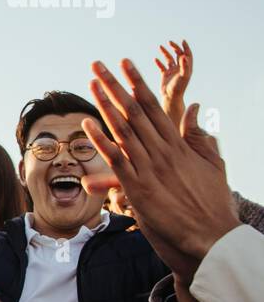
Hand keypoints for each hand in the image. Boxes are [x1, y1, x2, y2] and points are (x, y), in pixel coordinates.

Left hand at [80, 58, 237, 281]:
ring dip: (105, 105)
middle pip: (135, 111)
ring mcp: (151, 168)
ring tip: (91, 83)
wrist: (213, 236)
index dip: (138, 84)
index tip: (126, 64)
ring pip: (124, 130)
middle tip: (98, 64)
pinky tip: (88, 123)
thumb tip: (195, 110)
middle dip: (116, 86)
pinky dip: (102, 140)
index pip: (154, 107)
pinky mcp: (139, 188)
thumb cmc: (213, 204)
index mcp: (179, 145)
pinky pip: (117, 160)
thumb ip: (201, 137)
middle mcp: (163, 152)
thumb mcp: (212, 165)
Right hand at [154, 39, 192, 126]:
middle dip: (175, 48)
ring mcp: (172, 73)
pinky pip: (162, 67)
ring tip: (161, 47)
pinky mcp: (165, 76)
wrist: (170, 100)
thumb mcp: (183, 77)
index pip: (187, 55)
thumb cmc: (178, 90)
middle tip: (170, 42)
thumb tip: (184, 56)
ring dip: (166, 53)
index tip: (182, 41)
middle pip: (179, 55)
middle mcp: (180, 70)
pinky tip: (155, 59)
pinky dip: (159, 62)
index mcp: (186, 68)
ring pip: (170, 60)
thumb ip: (185, 67)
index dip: (185, 47)